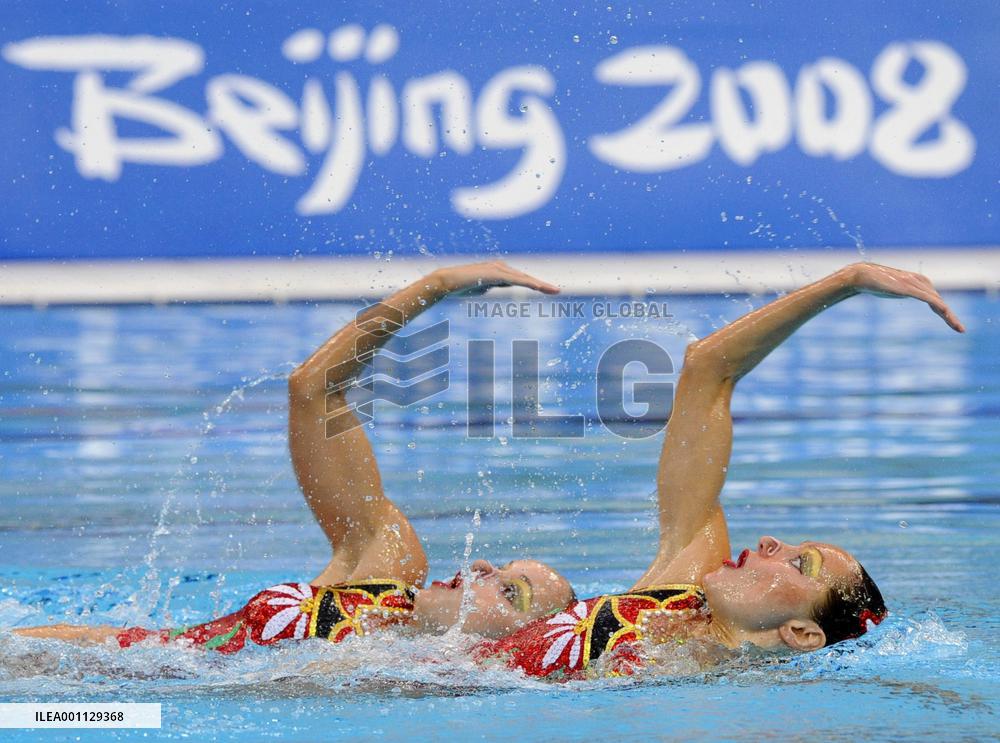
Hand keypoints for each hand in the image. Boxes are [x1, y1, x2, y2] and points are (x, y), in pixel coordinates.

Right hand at [432, 260, 559, 295]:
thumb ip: (492, 285)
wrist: (446, 282)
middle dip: (542, 284)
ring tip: (553, 290)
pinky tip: (538, 287)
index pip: (522, 280)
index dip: (536, 285)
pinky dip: (528, 283)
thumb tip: (499, 286)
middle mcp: (501, 267)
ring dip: (539, 284)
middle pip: (526, 277)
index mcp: (499, 272)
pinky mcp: (494, 273)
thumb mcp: (481, 288)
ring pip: (523, 278)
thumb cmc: (460, 287)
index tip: (548, 291)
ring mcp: (498, 269)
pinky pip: (515, 280)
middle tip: (558, 291)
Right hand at [847, 262, 964, 332]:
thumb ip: (901, 291)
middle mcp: (920, 281)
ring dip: (950, 316)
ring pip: (938, 302)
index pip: (935, 299)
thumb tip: (901, 293)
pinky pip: (931, 300)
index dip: (944, 312)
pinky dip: (941, 308)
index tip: (952, 323)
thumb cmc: (874, 283)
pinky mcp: (910, 289)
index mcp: (917, 281)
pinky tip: (947, 315)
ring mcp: (915, 284)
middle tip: (961, 329)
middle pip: (939, 302)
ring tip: (959, 328)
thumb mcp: (892, 289)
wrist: (862, 275)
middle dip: (950, 316)